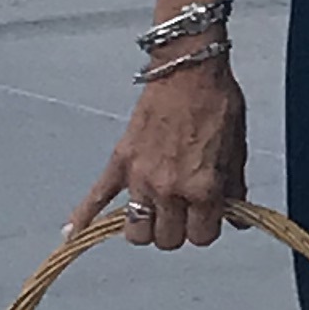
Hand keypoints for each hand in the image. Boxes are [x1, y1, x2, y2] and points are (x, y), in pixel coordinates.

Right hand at [71, 57, 246, 251]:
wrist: (190, 69)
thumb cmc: (217, 102)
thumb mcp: (237, 149)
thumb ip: (234, 189)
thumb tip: (236, 219)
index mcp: (202, 187)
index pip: (202, 237)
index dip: (207, 227)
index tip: (208, 216)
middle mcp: (169, 189)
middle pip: (167, 239)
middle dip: (179, 229)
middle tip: (184, 211)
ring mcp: (140, 177)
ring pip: (136, 231)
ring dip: (146, 227)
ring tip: (155, 214)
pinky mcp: (120, 162)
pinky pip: (96, 197)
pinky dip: (83, 217)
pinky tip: (71, 235)